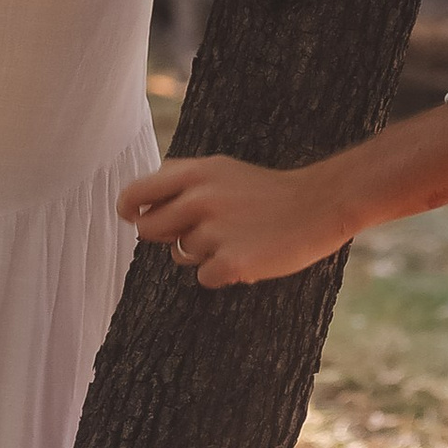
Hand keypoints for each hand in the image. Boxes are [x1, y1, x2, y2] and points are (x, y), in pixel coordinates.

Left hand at [120, 153, 350, 287]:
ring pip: (181, 255)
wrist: (318, 205)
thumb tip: (140, 204)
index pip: (137, 193)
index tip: (131, 217)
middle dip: (164, 236)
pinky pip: (204, 277)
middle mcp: (199, 200)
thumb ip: (181, 181)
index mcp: (195, 173)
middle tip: (193, 233)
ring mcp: (215, 232)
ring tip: (236, 237)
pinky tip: (245, 256)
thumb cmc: (266, 190)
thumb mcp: (221, 170)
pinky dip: (221, 273)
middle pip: (149, 230)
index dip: (129, 209)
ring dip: (203, 253)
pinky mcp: (232, 262)